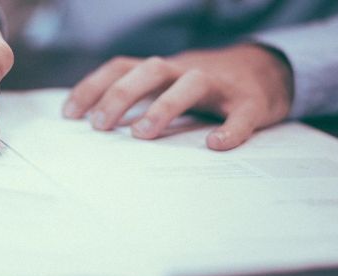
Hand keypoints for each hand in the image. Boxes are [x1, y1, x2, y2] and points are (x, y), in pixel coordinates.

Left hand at [63, 44, 293, 149]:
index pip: (122, 68)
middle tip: (100, 126)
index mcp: (164, 71)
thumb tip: (98, 131)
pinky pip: (240, 115)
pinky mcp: (251, 102)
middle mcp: (187, 70)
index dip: (94, 86)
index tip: (70, 113)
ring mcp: (220, 85)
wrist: (267, 71)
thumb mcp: (170, 88)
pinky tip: (216, 145)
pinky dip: (230, 130)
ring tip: (143, 134)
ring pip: (190, 84)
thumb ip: (141, 103)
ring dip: (164, 106)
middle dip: (121, 95)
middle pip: (150, 71)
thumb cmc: (207, 89)